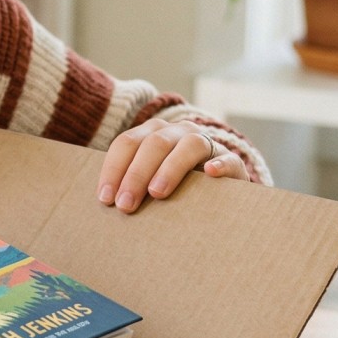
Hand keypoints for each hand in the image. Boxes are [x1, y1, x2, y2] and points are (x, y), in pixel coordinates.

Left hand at [97, 120, 248, 212]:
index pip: (126, 143)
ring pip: (188, 145)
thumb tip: (105, 205)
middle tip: (125, 205)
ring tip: (156, 193)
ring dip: (169, 168)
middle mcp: (177, 132)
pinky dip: (219, 165)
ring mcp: (206, 143)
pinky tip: (210, 174)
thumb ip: (130, 184)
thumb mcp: (148, 180)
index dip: (113, 169)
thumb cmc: (173, 188)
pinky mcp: (232, 161)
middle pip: (152, 144)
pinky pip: (228, 159)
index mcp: (151, 134)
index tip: (105, 198)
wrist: (218, 190)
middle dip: (135, 174)